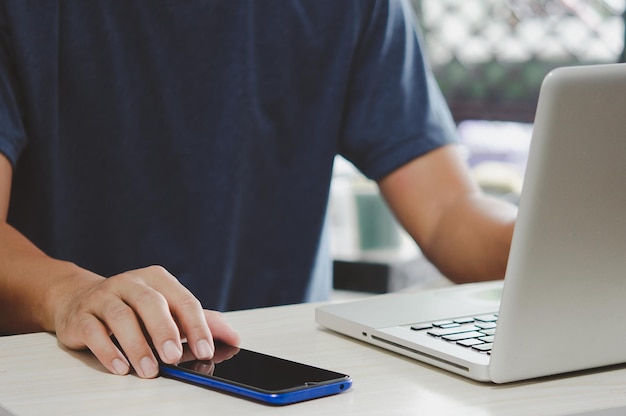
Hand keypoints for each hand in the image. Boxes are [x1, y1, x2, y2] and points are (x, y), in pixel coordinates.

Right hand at [53, 265, 239, 377]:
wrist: (80, 300)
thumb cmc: (134, 308)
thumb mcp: (168, 309)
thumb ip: (200, 322)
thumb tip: (234, 338)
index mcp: (158, 279)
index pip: (183, 300)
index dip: (197, 326)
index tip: (206, 350)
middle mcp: (131, 283)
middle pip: (150, 302)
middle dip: (165, 331)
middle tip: (174, 357)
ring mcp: (104, 297)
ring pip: (120, 317)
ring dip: (137, 345)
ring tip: (148, 369)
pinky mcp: (81, 316)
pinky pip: (93, 331)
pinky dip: (108, 350)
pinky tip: (120, 367)